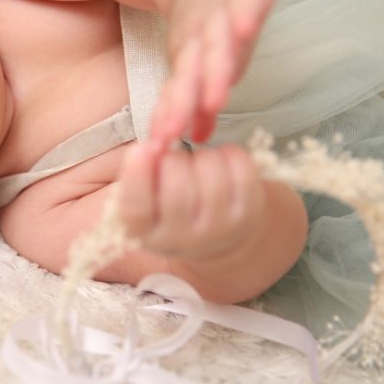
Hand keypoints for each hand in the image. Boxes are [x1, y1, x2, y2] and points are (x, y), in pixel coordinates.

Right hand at [118, 142, 266, 260]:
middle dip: (175, 158)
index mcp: (145, 233)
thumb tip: (156, 144)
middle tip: (174, 156)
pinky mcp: (246, 216)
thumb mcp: (145, 194)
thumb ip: (141, 171)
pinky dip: (230, 154)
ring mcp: (217, 230)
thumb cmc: (168, 203)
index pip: (137, 208)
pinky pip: (242, 172)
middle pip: (178, 188)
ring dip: (203, 156)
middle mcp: (181, 239)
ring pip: (211, 176)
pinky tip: (221, 157)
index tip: (144, 147)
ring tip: (198, 162)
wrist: (211, 232)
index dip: (138, 175)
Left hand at [150, 0, 276, 147]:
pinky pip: (247, 3)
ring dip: (215, 70)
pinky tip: (244, 31)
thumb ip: (199, 101)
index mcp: (184, 56)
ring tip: (213, 101)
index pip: (175, 90)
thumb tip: (198, 139)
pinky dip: (245, 16)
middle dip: (183, 102)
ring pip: (217, 44)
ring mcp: (220, 13)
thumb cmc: (206, 23)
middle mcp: (199, 38)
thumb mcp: (199, 63)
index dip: (168, 116)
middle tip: (171, 133)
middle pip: (191, 73)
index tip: (158, 146)